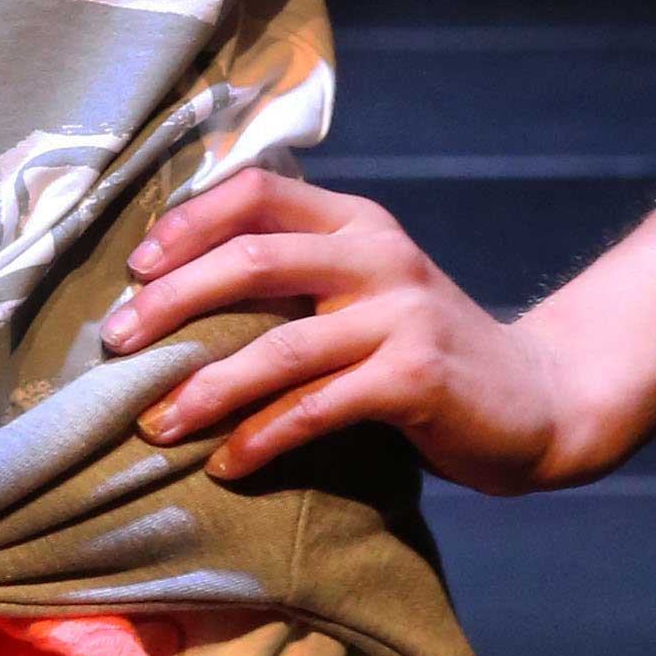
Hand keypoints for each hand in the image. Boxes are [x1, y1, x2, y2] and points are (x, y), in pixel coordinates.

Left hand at [100, 166, 606, 494]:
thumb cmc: (426, 351)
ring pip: (279, 346)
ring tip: (155, 422)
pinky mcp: (417, 377)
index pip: (259, 191)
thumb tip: (173, 289)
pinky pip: (317, 408)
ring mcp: (403, 315)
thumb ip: (299, 275)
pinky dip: (262, 439)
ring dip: (205, 388)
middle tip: (116, 342)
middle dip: (172, 302)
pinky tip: (228, 464)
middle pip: (253, 259)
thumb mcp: (367, 291)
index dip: (188, 222)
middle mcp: (379, 255)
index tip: (134, 267)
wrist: (538, 399)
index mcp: (358, 222)